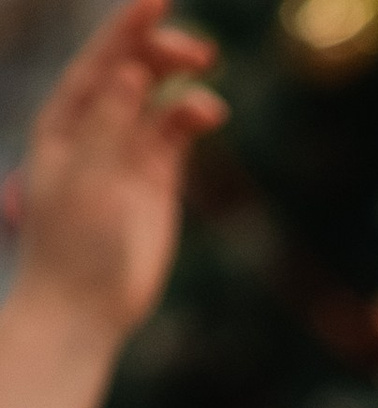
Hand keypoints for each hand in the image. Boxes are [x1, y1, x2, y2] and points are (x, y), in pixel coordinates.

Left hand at [9, 2, 223, 341]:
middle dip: (162, 50)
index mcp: (66, 118)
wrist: (84, 308)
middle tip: (196, 51)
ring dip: (183, 79)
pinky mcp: (158, 179)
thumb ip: (109, 123)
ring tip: (205, 76)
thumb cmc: (73, 244)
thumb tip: (130, 72)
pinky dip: (194, 114)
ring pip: (159, 96)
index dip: (127, 27)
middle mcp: (98, 125)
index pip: (100, 60)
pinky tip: (210, 111)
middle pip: (132, 69)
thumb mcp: (87, 179)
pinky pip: (177, 132)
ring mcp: (129, 150)